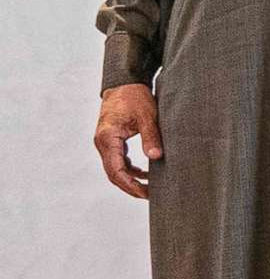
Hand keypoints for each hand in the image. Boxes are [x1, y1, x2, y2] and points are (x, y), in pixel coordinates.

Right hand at [95, 83, 160, 198]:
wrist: (125, 82)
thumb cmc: (135, 96)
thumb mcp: (148, 116)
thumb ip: (151, 136)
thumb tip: (156, 157)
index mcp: (108, 138)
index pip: (116, 170)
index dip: (130, 184)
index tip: (145, 194)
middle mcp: (103, 142)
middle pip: (113, 173)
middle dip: (131, 186)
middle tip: (151, 196)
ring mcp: (106, 142)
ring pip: (115, 168)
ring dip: (131, 178)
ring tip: (151, 187)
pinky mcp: (112, 140)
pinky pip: (118, 160)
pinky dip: (130, 169)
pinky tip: (145, 173)